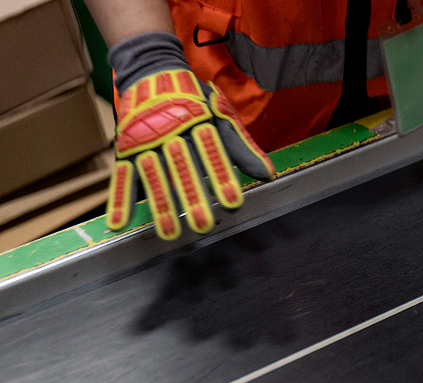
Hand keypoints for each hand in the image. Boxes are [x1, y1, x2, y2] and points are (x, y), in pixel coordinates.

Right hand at [105, 68, 274, 239]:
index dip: (222, 177)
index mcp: (199, 121)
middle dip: (192, 197)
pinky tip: (118, 223)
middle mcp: (171, 131)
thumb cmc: (195, 100)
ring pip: (154, 175)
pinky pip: (123, 175)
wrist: (152, 72)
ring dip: (161, 205)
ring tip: (169, 233)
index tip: (233, 203)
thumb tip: (268, 175)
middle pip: (183, 168)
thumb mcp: (222, 116)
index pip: (213, 153)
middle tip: (203, 225)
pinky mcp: (128, 148)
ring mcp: (146, 140)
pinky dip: (120, 199)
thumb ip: (243, 147)